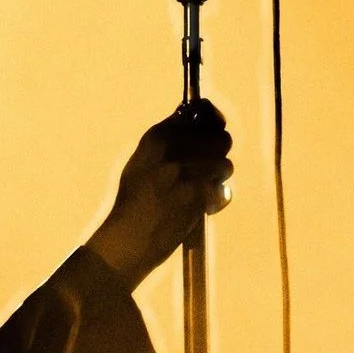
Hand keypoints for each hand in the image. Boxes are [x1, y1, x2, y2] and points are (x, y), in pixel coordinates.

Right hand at [86, 100, 232, 290]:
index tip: (213, 129)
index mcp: (154, 138)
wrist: (128, 239)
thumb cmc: (133, 204)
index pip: (196, 113)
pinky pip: (223, 189)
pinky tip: (203, 207)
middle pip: (218, 135)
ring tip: (203, 189)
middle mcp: (170, 150)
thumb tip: (195, 119)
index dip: (210, 120)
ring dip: (219, 177)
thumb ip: (166, 142)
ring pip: (225, 163)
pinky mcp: (197, 195)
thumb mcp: (141, 163)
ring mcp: (184, 172)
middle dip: (218, 152)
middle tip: (210, 166)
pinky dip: (217, 199)